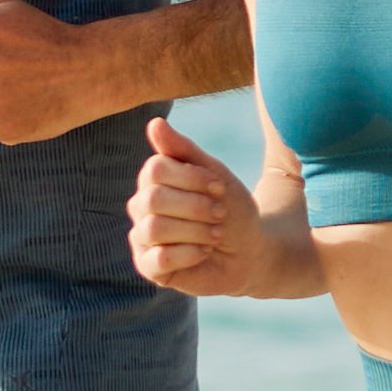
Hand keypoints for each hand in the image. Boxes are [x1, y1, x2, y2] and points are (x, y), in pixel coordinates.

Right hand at [130, 113, 259, 291]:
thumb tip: (154, 123)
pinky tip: (204, 251)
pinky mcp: (148, 266)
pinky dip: (190, 252)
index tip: (219, 187)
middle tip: (220, 214)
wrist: (249, 250)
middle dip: (196, 207)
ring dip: (195, 230)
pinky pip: (160, 257)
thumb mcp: (213, 174)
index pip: (155, 169)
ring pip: (155, 228)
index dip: (191, 178)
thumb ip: (183, 150)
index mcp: (153, 179)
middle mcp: (141, 206)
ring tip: (215, 234)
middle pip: (153, 199)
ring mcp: (142, 237)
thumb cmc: (230, 208)